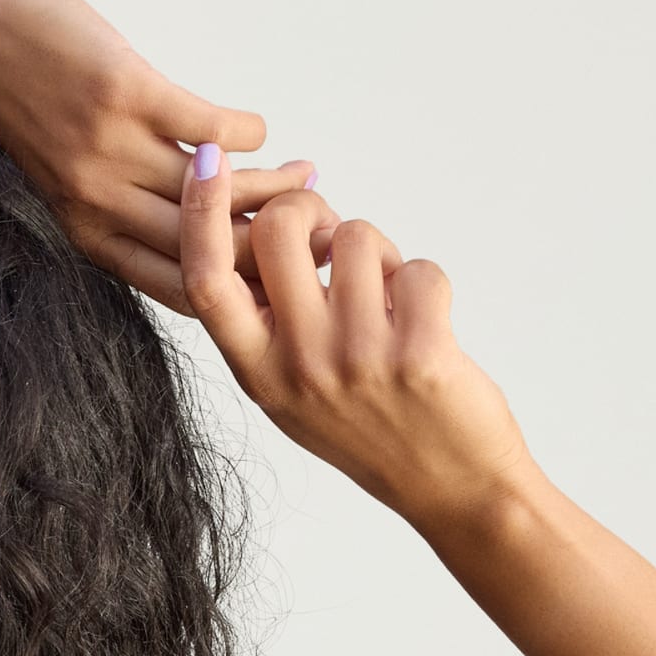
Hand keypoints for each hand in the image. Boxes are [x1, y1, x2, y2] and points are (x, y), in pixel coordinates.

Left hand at [0, 0, 319, 312]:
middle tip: (314, 221)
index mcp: (91, 234)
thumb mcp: (62, 179)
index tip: (281, 275)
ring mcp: (112, 150)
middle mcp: (102, 204)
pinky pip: (210, 124)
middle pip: (211, 250)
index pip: (183, 287)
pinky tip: (260, 127)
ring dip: (275, 183)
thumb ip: (115, 207)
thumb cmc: (16, 103)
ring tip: (305, 170)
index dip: (242, 289)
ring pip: (217, 192)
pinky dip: (247, 129)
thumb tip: (183, 220)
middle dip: (274, 242)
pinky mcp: (124, 93)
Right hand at [179, 148, 540, 531]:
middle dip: (312, 212)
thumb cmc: (376, 433)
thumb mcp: (297, 394)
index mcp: (259, 375)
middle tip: (333, 242)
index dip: (201, 213)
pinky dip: (427, 286)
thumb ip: (273, 327)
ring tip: (389, 308)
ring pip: (357, 238)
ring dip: (381, 257)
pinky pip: (418, 269)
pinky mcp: (418, 356)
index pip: (207, 281)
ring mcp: (358, 361)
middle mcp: (299, 367)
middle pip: (280, 232)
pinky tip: (426, 328)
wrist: (454, 493)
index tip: (208, 163)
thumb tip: (274, 232)